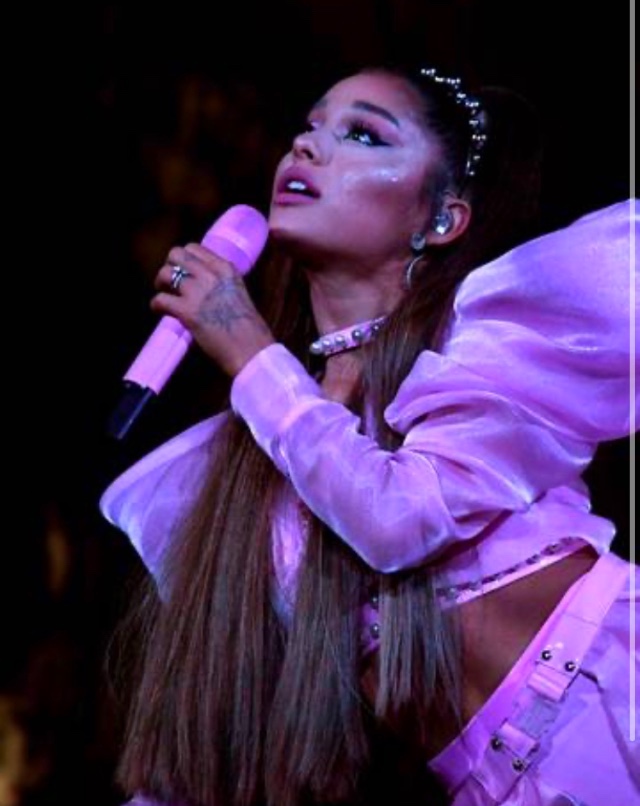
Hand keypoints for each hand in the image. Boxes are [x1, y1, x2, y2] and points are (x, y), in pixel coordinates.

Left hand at [151, 242, 274, 376]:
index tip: (184, 273)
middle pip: (176, 254)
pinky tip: (162, 312)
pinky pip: (160, 299)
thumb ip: (220, 284)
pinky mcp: (187, 311)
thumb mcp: (239, 294)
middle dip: (170, 267)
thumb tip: (200, 285)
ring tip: (166, 297)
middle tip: (171, 284)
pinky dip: (157, 306)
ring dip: (161, 285)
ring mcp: (198, 291)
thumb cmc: (249, 329)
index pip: (195, 248)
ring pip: (165, 273)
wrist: (252, 350)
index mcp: (226, 269)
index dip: (184, 261)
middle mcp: (211, 274)